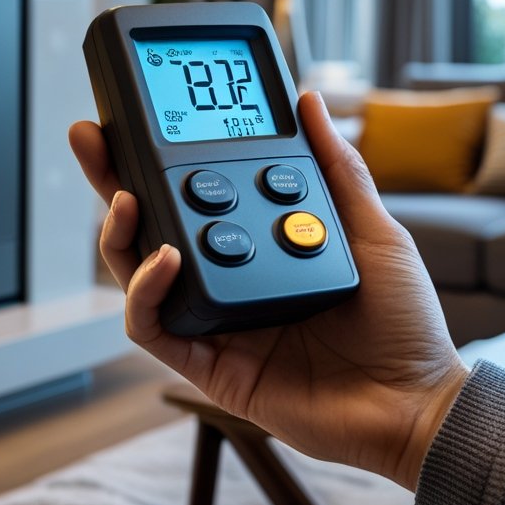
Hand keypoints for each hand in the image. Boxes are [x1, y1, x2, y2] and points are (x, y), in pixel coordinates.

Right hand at [69, 91, 468, 490]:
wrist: (413, 402)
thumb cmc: (398, 322)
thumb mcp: (370, 229)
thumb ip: (336, 168)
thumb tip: (309, 101)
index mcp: (254, 241)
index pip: (191, 191)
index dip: (155, 158)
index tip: (135, 115)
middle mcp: (224, 275)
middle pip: (150, 223)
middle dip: (111, 178)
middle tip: (90, 136)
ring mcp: (211, 317)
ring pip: (136, 271)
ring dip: (120, 232)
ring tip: (126, 197)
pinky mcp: (204, 361)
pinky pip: (153, 326)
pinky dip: (147, 291)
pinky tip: (167, 259)